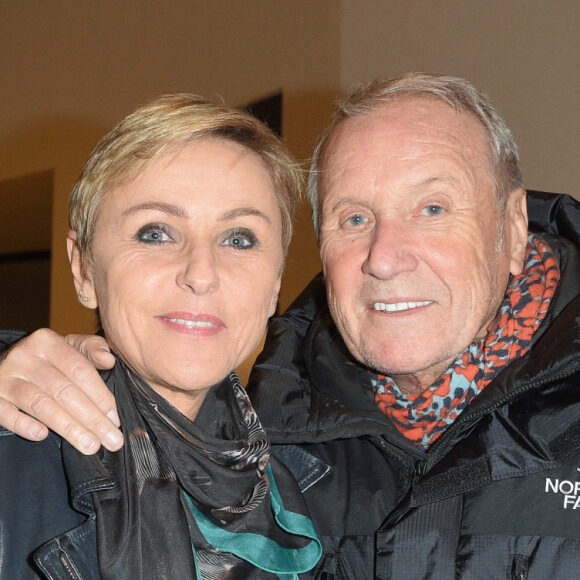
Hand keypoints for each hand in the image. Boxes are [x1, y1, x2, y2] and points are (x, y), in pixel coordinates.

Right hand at [0, 329, 122, 453]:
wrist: (6, 364)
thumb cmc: (50, 359)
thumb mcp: (70, 346)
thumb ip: (92, 348)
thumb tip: (108, 359)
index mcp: (47, 342)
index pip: (79, 370)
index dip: (100, 396)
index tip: (115, 419)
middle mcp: (24, 356)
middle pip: (63, 391)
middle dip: (91, 419)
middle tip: (111, 440)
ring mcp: (4, 377)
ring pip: (40, 405)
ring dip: (68, 428)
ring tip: (90, 445)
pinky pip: (5, 413)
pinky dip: (23, 425)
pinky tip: (42, 435)